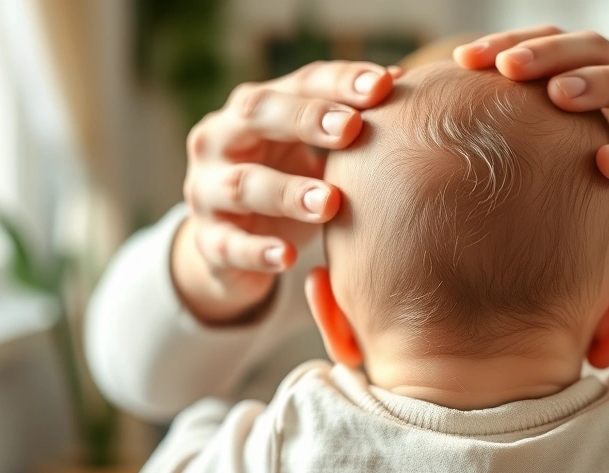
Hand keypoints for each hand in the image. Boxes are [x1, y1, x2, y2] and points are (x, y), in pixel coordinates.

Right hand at [176, 61, 400, 322]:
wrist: (231, 244)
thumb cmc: (283, 181)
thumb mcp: (310, 149)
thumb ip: (346, 120)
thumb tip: (400, 79)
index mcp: (255, 108)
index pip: (299, 83)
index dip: (339, 83)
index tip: (384, 85)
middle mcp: (222, 139)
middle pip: (257, 115)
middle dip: (306, 119)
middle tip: (352, 128)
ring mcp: (208, 191)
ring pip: (244, 184)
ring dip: (287, 192)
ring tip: (330, 202)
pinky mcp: (209, 241)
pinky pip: (230, 245)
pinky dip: (258, 252)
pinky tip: (288, 257)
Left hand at [454, 27, 608, 293]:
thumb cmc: (600, 191)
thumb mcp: (561, 157)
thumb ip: (522, 138)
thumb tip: (437, 135)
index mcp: (608, 78)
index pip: (560, 45)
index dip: (515, 45)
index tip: (463, 59)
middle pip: (604, 49)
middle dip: (554, 54)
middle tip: (509, 67)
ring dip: (601, 84)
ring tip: (559, 95)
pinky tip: (605, 164)